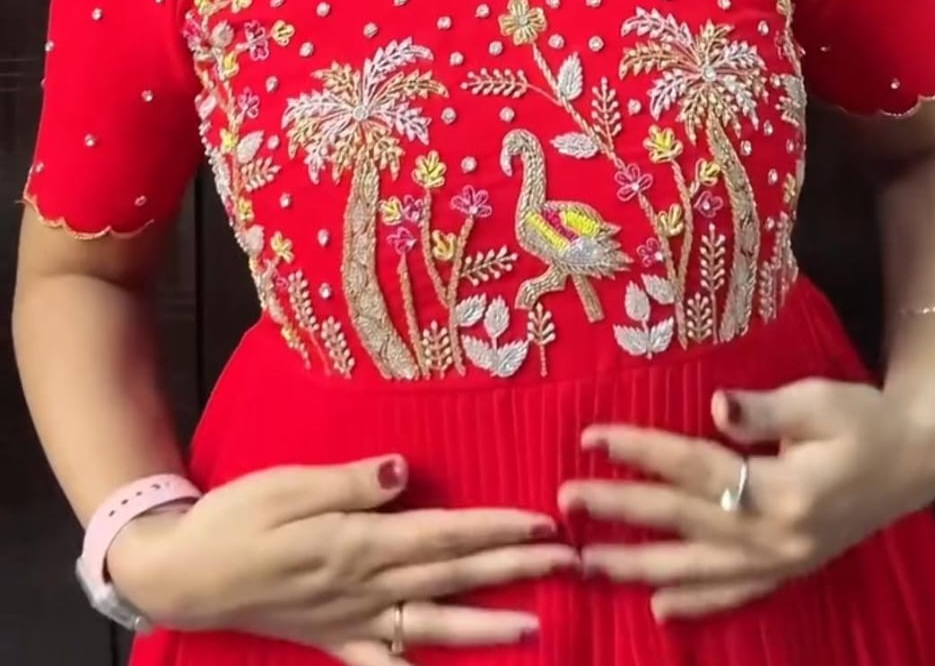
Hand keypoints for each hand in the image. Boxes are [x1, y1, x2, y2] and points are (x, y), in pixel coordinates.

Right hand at [108, 454, 577, 658]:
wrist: (184, 571)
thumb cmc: (236, 517)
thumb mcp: (289, 484)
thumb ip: (351, 482)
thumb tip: (407, 470)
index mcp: (358, 544)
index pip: (445, 536)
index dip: (497, 529)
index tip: (545, 522)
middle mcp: (363, 589)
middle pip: (452, 578)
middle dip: (513, 569)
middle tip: (568, 562)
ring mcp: (351, 622)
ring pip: (432, 627)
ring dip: (487, 625)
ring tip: (536, 625)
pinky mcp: (334, 641)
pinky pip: (384, 665)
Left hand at [559, 378, 934, 621]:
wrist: (914, 462)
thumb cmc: (864, 420)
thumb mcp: (819, 401)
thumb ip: (765, 409)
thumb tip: (716, 406)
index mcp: (782, 489)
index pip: (694, 467)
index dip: (640, 451)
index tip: (591, 438)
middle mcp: (776, 536)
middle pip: (684, 521)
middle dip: (620, 512)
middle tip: (566, 503)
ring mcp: (782, 561)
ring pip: (698, 568)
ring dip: (639, 565)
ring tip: (588, 563)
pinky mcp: (788, 569)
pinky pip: (735, 594)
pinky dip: (697, 603)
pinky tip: (659, 608)